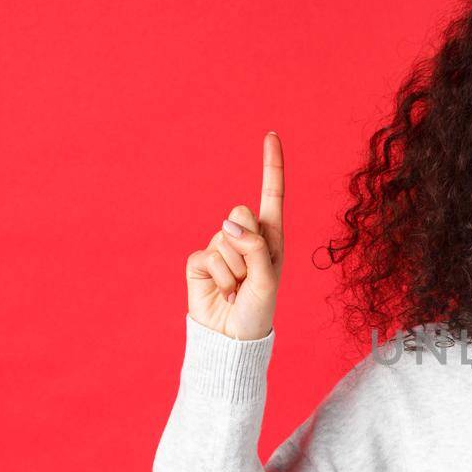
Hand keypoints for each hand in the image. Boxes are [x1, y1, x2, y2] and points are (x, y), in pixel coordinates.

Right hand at [185, 132, 285, 340]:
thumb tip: (229, 224)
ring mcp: (220, 247)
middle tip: (250, 275)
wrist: (232, 337)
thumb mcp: (267, 279)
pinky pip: (208, 255)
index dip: (271, 165)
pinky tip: (222, 292)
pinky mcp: (199, 261)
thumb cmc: (258, 309)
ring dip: (235, 269)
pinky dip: (220, 278)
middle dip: (247, 244)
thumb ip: (255, 248)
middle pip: (241, 212)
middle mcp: (246, 237)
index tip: (271, 134)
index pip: (271, 194)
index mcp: (270, 237)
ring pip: (225, 237)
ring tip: (238, 288)